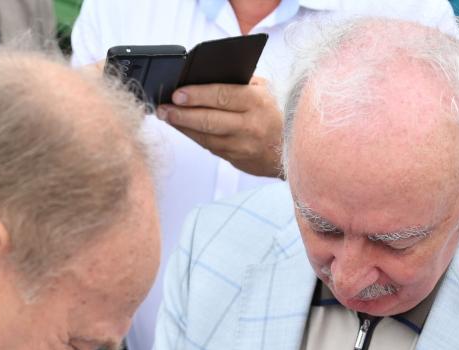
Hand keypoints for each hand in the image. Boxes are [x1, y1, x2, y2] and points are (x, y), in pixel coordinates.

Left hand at [156, 77, 282, 177]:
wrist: (295, 147)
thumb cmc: (276, 111)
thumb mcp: (264, 90)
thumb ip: (238, 82)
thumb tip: (203, 79)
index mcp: (257, 102)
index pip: (221, 96)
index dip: (196, 96)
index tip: (176, 93)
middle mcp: (250, 126)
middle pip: (209, 120)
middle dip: (182, 114)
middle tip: (163, 109)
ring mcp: (243, 146)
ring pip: (206, 137)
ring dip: (183, 127)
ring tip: (167, 117)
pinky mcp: (237, 160)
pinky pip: (210, 147)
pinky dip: (194, 137)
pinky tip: (183, 128)